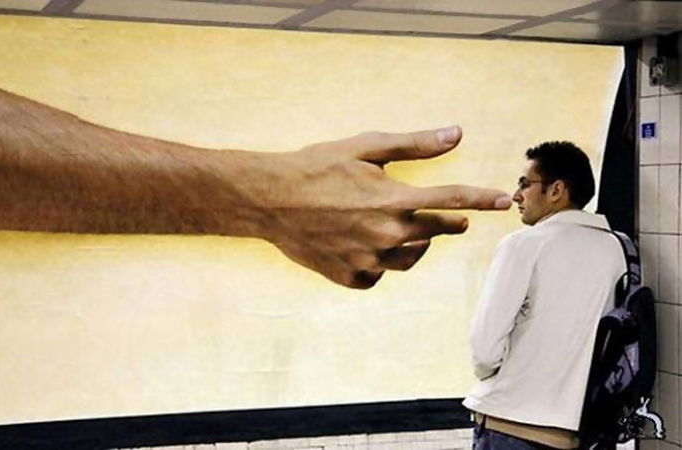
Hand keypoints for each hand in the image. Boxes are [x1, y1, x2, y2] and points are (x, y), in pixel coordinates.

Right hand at [250, 126, 510, 288]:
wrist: (269, 199)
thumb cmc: (316, 166)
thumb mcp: (365, 147)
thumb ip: (414, 144)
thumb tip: (456, 134)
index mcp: (394, 200)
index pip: (452, 199)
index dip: (481, 198)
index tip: (503, 201)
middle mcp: (387, 235)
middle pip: (435, 232)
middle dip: (449, 223)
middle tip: (455, 220)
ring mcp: (368, 260)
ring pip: (410, 257)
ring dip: (415, 244)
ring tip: (408, 232)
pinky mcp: (350, 277)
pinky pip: (378, 274)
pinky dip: (380, 263)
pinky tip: (369, 249)